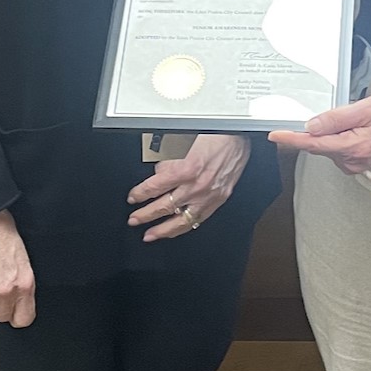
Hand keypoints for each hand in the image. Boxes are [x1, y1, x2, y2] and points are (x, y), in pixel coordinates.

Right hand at [0, 211, 36, 326]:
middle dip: (1, 304)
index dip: (19, 315)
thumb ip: (23, 282)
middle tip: (1, 287)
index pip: (23, 319)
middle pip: (1, 316)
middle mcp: (4, 289)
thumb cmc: (3, 231)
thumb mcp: (24, 258)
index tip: (17, 311)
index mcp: (24, 283)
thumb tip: (21, 298)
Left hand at [128, 133, 250, 239]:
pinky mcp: (219, 199)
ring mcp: (208, 195)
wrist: (237, 137)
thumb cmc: (212, 135)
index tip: (132, 198)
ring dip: (163, 230)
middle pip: (164, 206)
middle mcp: (196, 186)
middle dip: (145, 215)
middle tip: (134, 220)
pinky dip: (185, 226)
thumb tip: (158, 175)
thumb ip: (167, 162)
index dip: (140, 194)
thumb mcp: (181, 142)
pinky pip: (199, 219)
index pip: (155, 187)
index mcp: (185, 169)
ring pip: (182, 220)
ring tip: (150, 235)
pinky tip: (176, 230)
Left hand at [270, 94, 370, 173]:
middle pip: (317, 145)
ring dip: (328, 132)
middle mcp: (349, 161)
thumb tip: (312, 125)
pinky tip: (351, 129)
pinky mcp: (351, 163)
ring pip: (325, 146)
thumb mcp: (366, 108)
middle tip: (335, 113)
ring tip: (353, 120)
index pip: (313, 144)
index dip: (292, 139)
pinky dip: (334, 138)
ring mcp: (350, 164)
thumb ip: (337, 118)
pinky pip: (333, 149)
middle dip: (314, 129)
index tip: (275, 135)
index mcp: (352, 147)